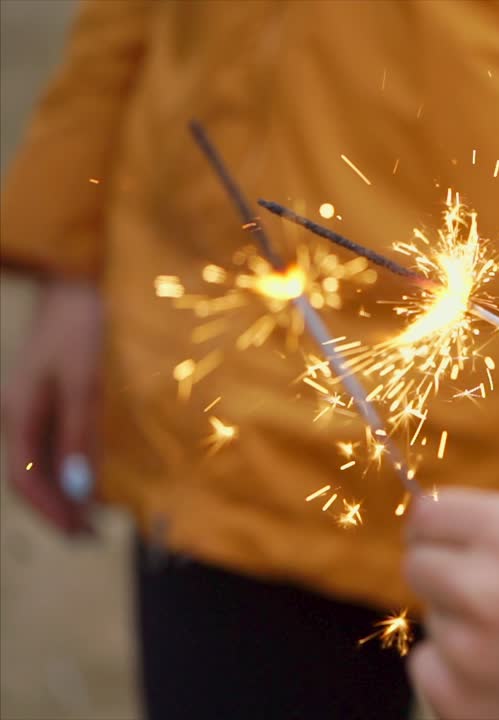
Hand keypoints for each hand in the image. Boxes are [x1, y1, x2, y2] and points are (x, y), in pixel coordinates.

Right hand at [0, 280, 101, 534]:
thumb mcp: (84, 384)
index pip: (25, 479)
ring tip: (89, 517)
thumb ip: (80, 436)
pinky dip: (64, 468)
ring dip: (60, 492)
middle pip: (27, 476)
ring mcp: (28, 406)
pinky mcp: (45, 398)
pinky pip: (47, 445)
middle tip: (89, 535)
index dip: (51, 510)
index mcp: (19, 414)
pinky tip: (84, 479)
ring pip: (36, 463)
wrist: (75, 285)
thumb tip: (78, 490)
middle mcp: (17, 414)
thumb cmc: (81, 329)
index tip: (80, 534)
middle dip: (54, 508)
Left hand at [403, 488, 498, 718]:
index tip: (442, 536)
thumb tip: (427, 521)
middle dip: (445, 571)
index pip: (426, 514)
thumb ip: (496, 524)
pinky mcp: (460, 699)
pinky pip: (430, 667)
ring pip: (431, 618)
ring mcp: (468, 650)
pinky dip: (458, 668)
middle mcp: (482, 587)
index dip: (436, 525)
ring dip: (462, 621)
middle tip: (483, 588)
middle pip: (417, 564)